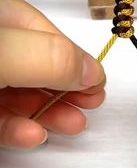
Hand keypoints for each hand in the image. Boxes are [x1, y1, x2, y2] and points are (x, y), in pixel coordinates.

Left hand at [0, 0, 104, 148]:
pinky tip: (33, 135)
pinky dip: (17, 129)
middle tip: (90, 104)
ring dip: (48, 113)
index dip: (74, 58)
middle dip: (67, 89)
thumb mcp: (4, 54)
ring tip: (72, 125)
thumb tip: (90, 70)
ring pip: (18, 94)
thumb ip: (49, 59)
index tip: (97, 82)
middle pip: (35, 65)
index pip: (43, 31)